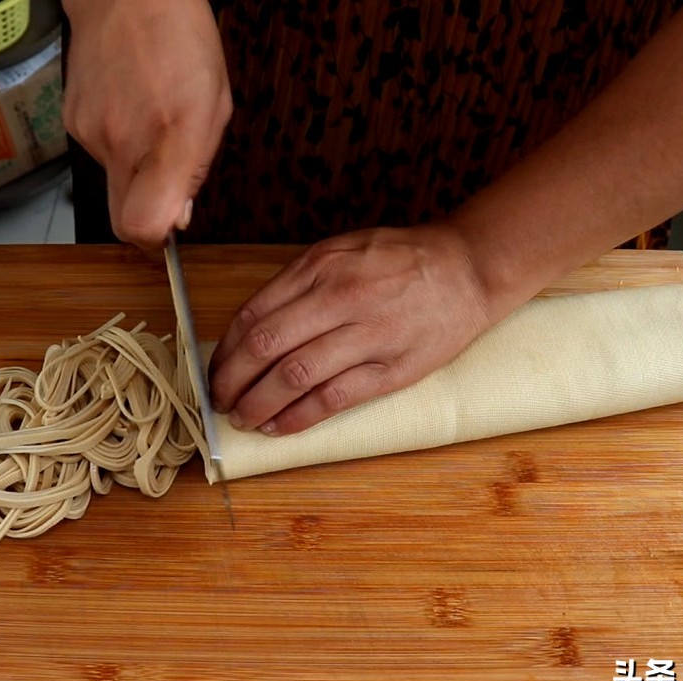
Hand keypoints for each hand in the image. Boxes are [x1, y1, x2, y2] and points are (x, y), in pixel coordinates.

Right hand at [61, 0, 232, 247]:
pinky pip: (98, 154)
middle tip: (162, 192)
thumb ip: (197, 168)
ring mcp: (91, 133)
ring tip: (150, 124)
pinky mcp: (72, 123)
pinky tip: (130, 109)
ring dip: (133, 170)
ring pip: (112, 184)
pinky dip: (117, 143)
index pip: (144, 225)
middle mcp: (124, 141)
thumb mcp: (216, 106)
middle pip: (121, 221)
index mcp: (171, 138)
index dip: (155, 241)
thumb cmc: (180, 40)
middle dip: (143, 218)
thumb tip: (178, 216)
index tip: (167, 232)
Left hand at [208, 226, 496, 435]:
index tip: (214, 372)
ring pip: (294, 376)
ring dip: (258, 405)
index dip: (225, 351)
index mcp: (319, 267)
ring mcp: (367, 335)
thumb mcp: (341, 251)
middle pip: (265, 347)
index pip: (253, 315)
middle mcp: (339, 298)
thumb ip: (298, 283)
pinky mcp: (392, 368)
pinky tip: (279, 427)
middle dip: (231, 382)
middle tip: (220, 401)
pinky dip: (298, 417)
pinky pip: (333, 398)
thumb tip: (250, 327)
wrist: (468, 268)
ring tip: (244, 419)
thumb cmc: (399, 260)